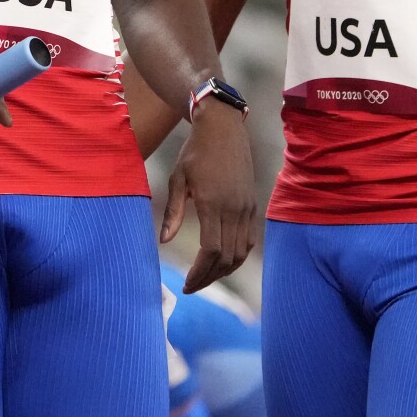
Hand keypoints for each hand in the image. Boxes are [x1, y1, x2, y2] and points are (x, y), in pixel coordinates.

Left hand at [161, 98, 255, 292]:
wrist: (224, 128)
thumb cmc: (195, 152)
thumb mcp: (177, 179)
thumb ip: (173, 213)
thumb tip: (163, 242)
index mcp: (213, 203)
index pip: (211, 250)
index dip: (200, 272)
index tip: (187, 284)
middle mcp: (234, 209)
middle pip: (227, 257)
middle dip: (209, 277)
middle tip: (192, 287)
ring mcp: (247, 208)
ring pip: (241, 252)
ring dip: (224, 270)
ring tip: (205, 278)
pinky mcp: (252, 205)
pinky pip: (249, 240)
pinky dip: (237, 256)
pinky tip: (223, 261)